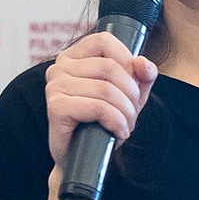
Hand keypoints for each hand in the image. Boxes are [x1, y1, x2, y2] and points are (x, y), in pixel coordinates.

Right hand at [44, 32, 157, 165]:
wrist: (81, 159)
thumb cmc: (102, 122)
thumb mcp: (129, 94)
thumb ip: (142, 75)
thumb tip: (143, 63)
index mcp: (74, 56)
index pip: (104, 40)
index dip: (126, 60)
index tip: (134, 84)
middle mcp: (60, 67)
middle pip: (109, 67)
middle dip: (130, 93)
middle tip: (132, 113)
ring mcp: (55, 86)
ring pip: (106, 89)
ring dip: (125, 112)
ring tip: (125, 125)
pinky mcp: (56, 107)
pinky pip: (98, 107)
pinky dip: (116, 122)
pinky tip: (117, 132)